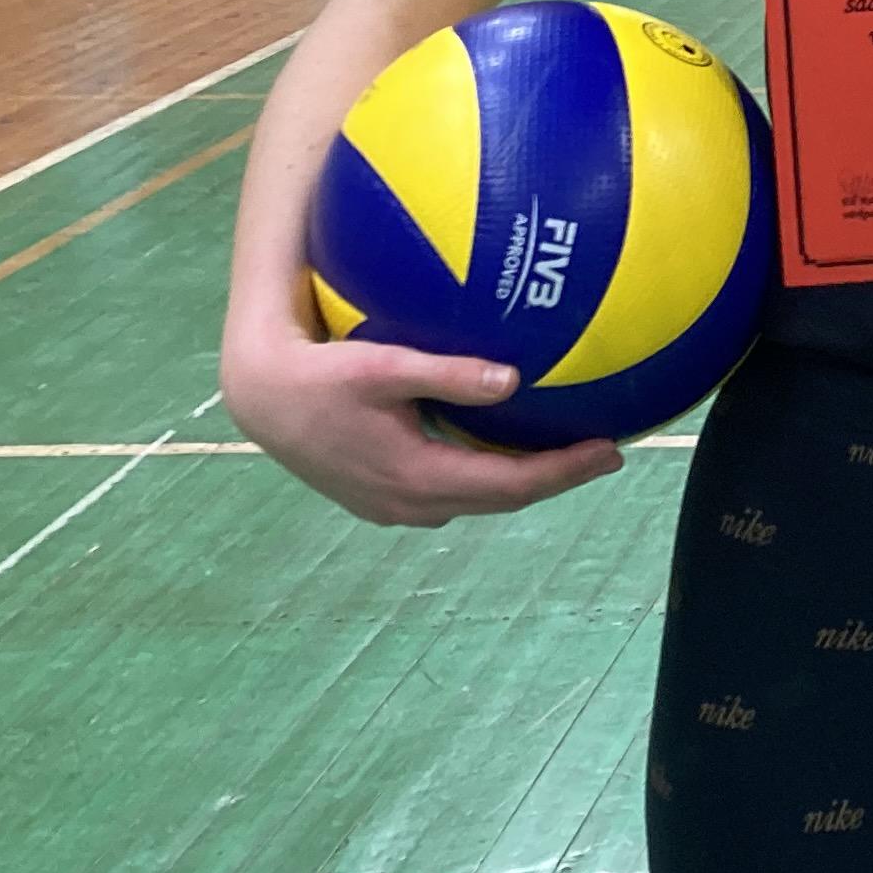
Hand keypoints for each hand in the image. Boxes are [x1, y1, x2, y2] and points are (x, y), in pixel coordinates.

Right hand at [218, 305, 625, 527]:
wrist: (261, 400)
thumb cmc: (318, 374)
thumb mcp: (382, 366)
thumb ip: (447, 374)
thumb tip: (513, 378)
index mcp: (417, 477)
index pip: (511, 485)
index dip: (565, 472)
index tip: (611, 452)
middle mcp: (410, 503)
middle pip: (503, 499)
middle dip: (556, 478)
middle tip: (606, 453)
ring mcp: (394, 505)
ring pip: (477, 498)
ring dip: (522, 479)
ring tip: (567, 452)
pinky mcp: (382, 496)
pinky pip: (452, 490)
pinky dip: (488, 473)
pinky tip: (506, 444)